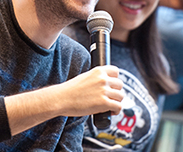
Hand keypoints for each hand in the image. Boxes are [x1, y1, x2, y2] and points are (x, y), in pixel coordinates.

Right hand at [5, 65, 123, 135]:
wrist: (61, 99)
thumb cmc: (69, 90)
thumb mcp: (84, 77)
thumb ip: (95, 78)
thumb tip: (104, 84)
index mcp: (98, 71)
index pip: (116, 71)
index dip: (115, 79)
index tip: (112, 85)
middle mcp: (103, 79)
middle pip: (120, 84)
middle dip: (116, 91)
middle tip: (110, 97)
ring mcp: (104, 91)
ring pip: (121, 96)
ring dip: (117, 101)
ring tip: (110, 105)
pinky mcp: (104, 103)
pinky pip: (118, 106)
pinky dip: (116, 111)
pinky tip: (111, 112)